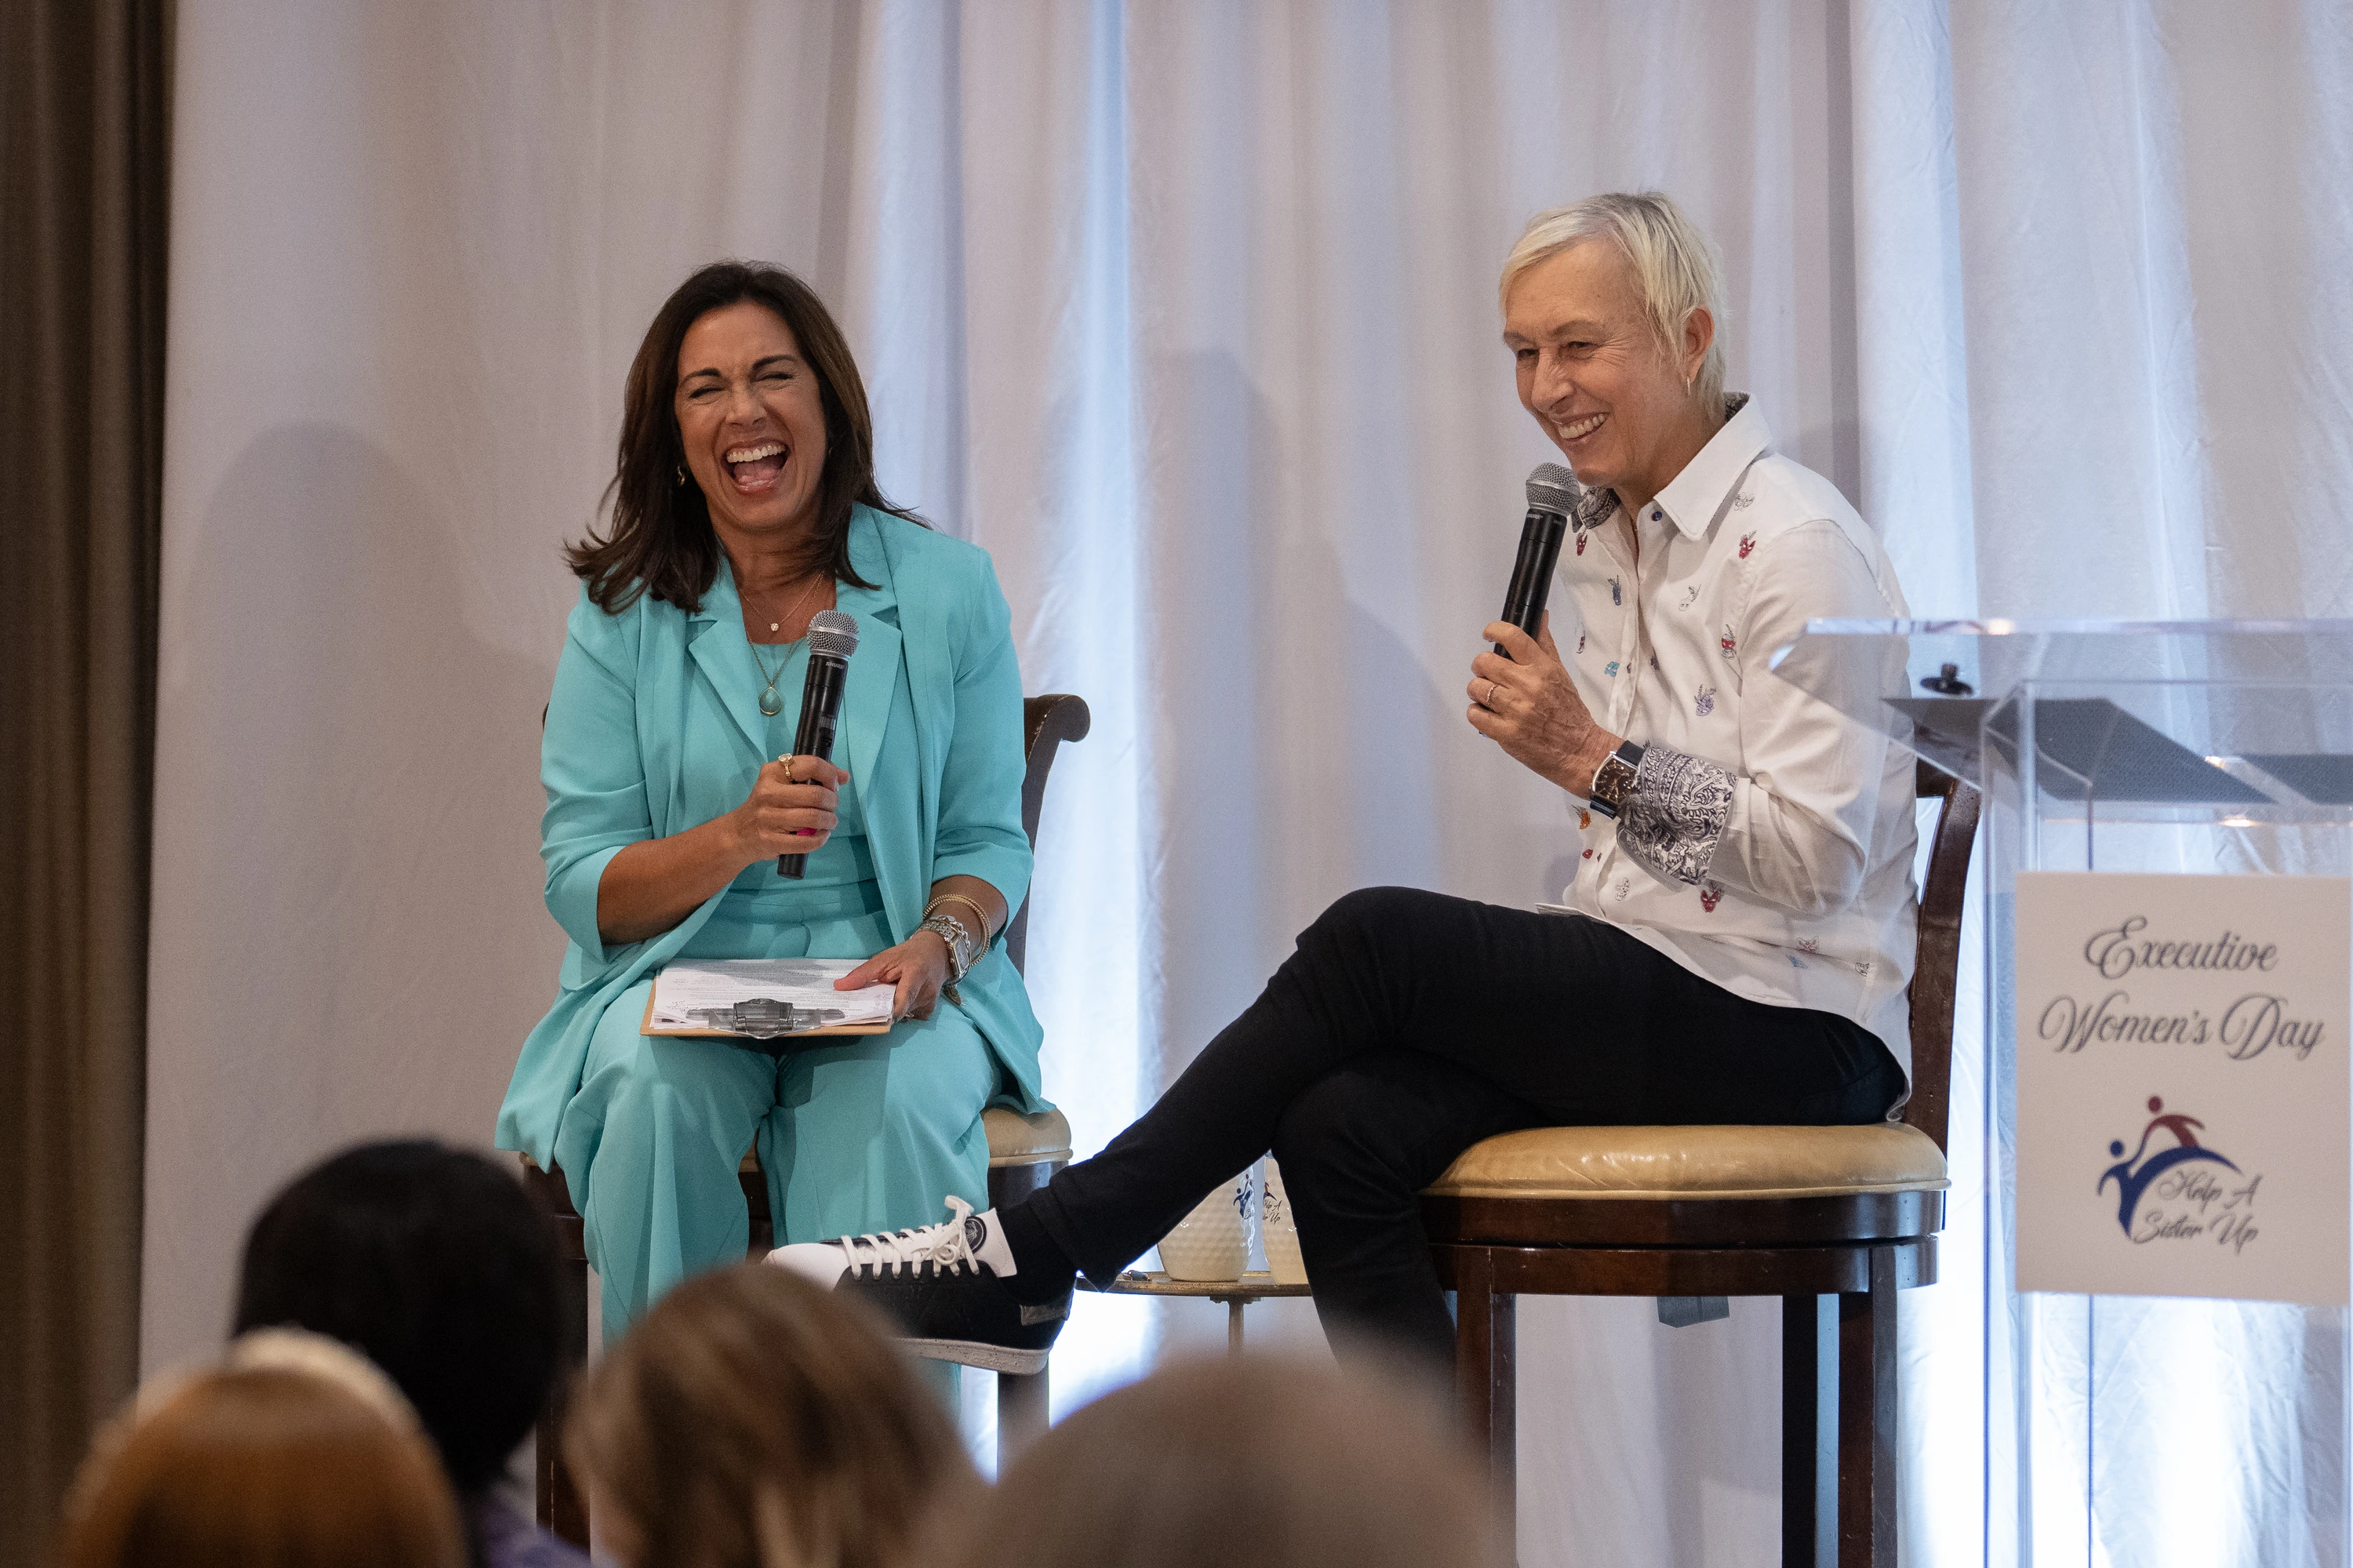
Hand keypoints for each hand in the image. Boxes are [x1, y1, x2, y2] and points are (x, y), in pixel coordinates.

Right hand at [729, 754, 847, 864]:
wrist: (738, 834)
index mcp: (772, 772)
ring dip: (830, 821)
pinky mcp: (771, 840)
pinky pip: (807, 842)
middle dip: (832, 802)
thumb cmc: (767, 806)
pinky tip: (821, 835)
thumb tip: (844, 776)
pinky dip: (821, 839)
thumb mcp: (782, 784)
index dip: (830, 775)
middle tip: (831, 807)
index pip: (811, 765)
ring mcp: (768, 817)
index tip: (833, 785)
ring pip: (814, 818)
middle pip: (817, 795)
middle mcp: (768, 792)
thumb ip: (812, 776)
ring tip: (829, 822)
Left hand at [840, 931, 952, 1020]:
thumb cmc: (909, 954)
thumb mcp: (885, 958)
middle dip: (883, 1009)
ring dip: (892, 1009)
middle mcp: (926, 991)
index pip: (903, 998)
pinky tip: (899, 1001)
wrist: (938, 952)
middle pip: (899, 1010)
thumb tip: (839, 987)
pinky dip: (901, 1012)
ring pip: (903, 1015)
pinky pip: (910, 1017)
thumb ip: (863, 973)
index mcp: (916, 973)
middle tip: (870, 1003)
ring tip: (889, 996)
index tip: (873, 1016)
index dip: (889, 1010)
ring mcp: (930, 1002)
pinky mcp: (929, 1010)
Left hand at [1467, 616, 1617, 792]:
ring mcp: (1515, 710)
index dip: (1494, 630)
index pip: (1512, 637)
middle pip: (1484, 662)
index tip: (1489, 634)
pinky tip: (1488, 713)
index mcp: (1542, 668)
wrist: (1578, 750)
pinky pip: (1474, 713)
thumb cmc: (1569, 710)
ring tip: (1491, 697)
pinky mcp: (1505, 733)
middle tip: (1490, 674)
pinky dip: (1477, 712)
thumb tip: (1540, 616)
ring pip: (1476, 687)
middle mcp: (1527, 686)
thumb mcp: (1560, 672)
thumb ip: (1545, 644)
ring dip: (1478, 690)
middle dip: (1482, 666)